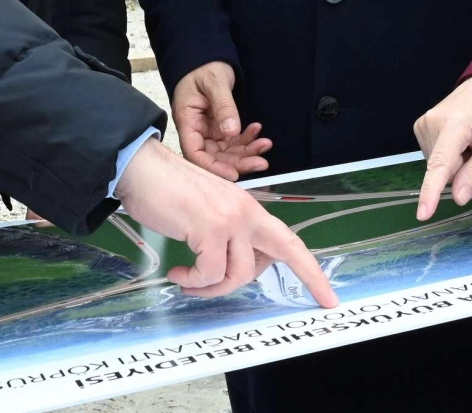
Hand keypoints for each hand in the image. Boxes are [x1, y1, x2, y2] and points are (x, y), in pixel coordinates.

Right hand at [115, 136, 335, 306]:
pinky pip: (210, 273)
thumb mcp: (210, 213)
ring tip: (191, 282)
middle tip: (315, 301)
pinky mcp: (210, 228)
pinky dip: (192, 280)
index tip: (328, 297)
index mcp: (249, 209)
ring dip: (213, 287)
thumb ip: (229, 236)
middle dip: (306, 278)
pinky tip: (178, 273)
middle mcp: (246, 212)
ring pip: (239, 273)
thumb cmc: (169, 192)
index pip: (288, 240)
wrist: (143, 170)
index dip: (310, 270)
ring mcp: (231, 219)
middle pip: (285, 251)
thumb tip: (236, 269)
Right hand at [171, 60, 270, 180]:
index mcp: (187, 121)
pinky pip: (233, 140)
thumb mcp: (214, 82)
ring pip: (226, 151)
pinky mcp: (219, 127)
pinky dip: (247, 139)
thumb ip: (223, 105)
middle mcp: (196, 130)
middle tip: (261, 162)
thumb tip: (231, 131)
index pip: (195, 152)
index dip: (212, 167)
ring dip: (246, 152)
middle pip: (214, 156)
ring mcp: (208, 130)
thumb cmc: (204, 67)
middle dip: (238, 162)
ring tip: (265, 144)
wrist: (207, 58)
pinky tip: (258, 131)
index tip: (233, 173)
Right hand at [414, 74, 471, 220]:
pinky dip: (452, 156)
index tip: (423, 212)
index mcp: (455, 124)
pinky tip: (463, 142)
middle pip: (446, 170)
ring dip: (459, 162)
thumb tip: (458, 197)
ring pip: (441, 166)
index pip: (441, 164)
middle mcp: (433, 123)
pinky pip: (437, 157)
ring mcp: (424, 124)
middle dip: (465, 169)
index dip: (432, 191)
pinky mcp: (421, 127)